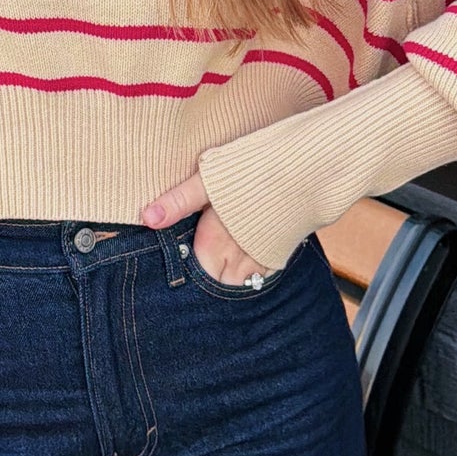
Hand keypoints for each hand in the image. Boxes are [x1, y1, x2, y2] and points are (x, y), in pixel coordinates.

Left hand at [141, 172, 270, 288]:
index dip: (186, 277)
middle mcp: (239, 258)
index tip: (180, 275)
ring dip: (229, 281)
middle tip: (197, 281)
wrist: (310, 169)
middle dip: (208, 284)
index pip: (195, 277)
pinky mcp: (281, 253)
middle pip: (217, 286)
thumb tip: (146, 218)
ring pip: (240, 284)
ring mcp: (263, 259)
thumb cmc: (257, 170)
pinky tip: (246, 265)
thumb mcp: (210, 179)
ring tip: (220, 273)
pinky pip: (262, 277)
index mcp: (215, 243)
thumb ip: (178, 201)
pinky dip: (251, 275)